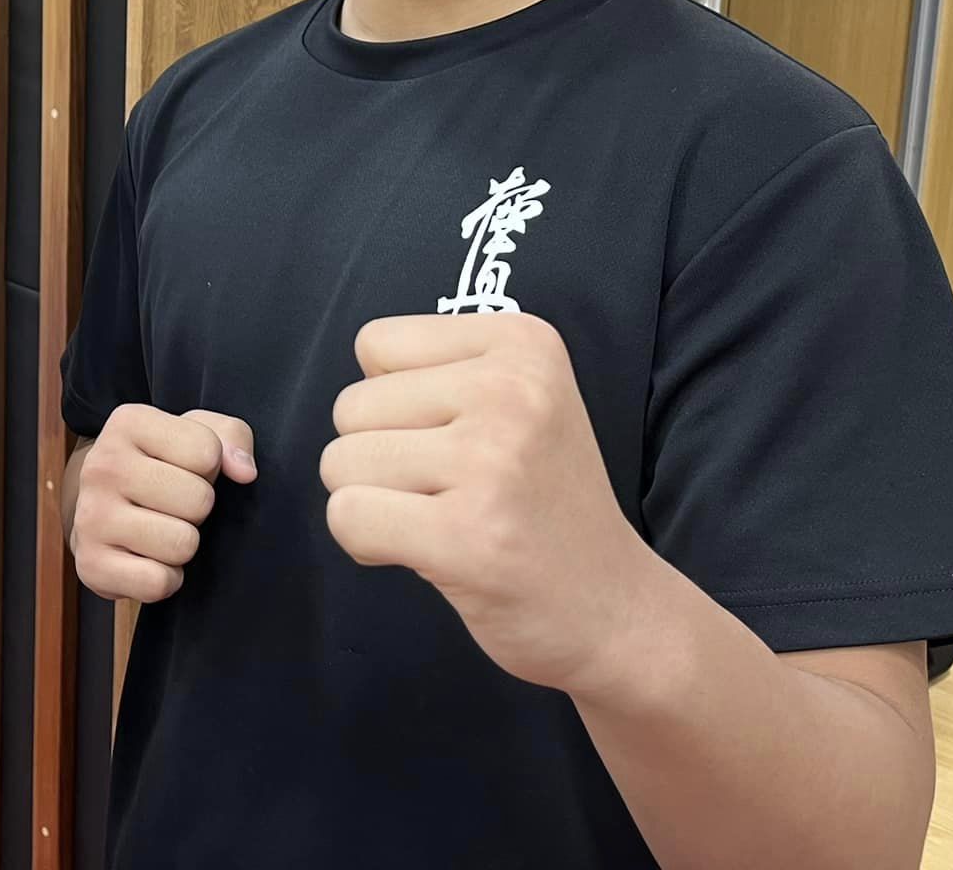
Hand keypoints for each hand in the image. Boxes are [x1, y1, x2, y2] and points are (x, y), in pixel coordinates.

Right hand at [70, 404, 255, 602]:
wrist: (101, 509)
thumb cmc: (162, 467)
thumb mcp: (198, 435)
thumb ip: (232, 438)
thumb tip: (246, 473)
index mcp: (128, 423)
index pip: (207, 452)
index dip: (210, 468)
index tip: (184, 469)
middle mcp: (101, 466)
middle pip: (198, 500)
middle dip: (198, 509)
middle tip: (173, 505)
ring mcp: (91, 517)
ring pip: (182, 544)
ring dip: (184, 546)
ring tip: (161, 529)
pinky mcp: (91, 566)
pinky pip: (158, 583)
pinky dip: (166, 578)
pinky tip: (149, 560)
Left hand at [321, 313, 652, 694]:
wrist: (613, 608)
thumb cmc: (539, 500)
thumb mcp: (518, 399)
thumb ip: (438, 371)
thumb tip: (360, 374)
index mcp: (524, 344)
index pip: (375, 344)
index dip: (391, 399)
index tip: (451, 437)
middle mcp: (513, 390)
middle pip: (351, 405)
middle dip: (376, 455)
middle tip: (446, 491)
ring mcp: (492, 462)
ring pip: (340, 462)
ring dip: (370, 501)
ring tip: (439, 519)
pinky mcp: (467, 535)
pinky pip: (348, 517)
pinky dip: (364, 542)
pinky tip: (425, 551)